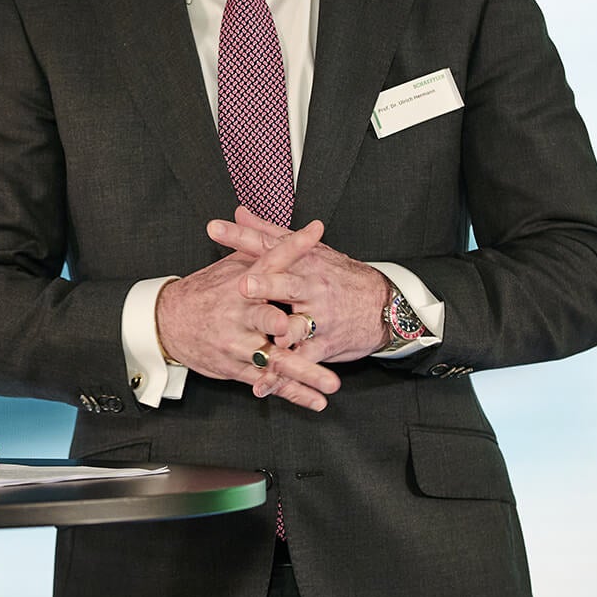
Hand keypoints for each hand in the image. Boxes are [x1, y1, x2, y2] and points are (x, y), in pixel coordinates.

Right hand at [153, 217, 342, 410]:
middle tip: (301, 328)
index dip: (293, 246)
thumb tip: (297, 232)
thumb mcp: (231, 267)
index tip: (314, 233)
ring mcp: (238, 344)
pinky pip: (269, 381)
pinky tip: (316, 401)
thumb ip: (261, 251)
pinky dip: (294, 393)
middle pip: (265, 318)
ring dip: (305, 372)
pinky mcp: (237, 367)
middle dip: (282, 324)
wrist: (168, 322)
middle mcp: (240, 314)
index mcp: (242, 283)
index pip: (270, 260)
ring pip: (275, 358)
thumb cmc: (206, 292)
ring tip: (331, 383)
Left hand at [208, 208, 392, 368]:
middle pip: (286, 283)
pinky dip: (280, 376)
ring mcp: (319, 317)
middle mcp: (311, 287)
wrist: (382, 304)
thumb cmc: (337, 276)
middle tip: (244, 285)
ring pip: (297, 325)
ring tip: (268, 340)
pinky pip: (301, 361)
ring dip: (282, 333)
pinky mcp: (324, 344)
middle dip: (266, 285)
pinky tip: (262, 385)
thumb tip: (239, 212)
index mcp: (303, 261)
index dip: (242, 236)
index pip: (269, 245)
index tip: (215, 229)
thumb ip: (268, 233)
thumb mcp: (308, 249)